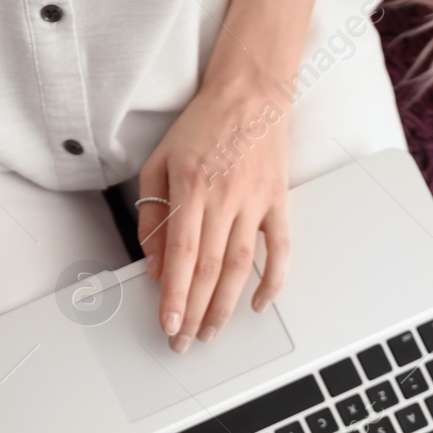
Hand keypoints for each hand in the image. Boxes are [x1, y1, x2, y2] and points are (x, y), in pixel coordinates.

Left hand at [137, 73, 290, 351]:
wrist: (251, 90)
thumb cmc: (202, 124)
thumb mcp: (159, 163)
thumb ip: (152, 216)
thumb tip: (155, 265)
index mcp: (191, 188)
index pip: (181, 255)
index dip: (175, 296)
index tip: (169, 325)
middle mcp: (224, 198)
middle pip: (209, 269)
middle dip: (196, 312)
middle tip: (185, 342)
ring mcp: (255, 202)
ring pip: (240, 266)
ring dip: (225, 306)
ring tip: (212, 332)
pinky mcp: (278, 201)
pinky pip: (280, 249)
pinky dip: (272, 281)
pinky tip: (257, 304)